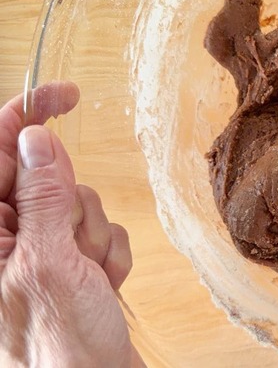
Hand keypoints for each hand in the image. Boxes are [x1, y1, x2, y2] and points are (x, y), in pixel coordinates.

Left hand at [0, 83, 138, 365]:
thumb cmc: (59, 349)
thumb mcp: (50, 264)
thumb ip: (42, 197)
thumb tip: (35, 137)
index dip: (25, 116)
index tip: (64, 94)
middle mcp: (4, 238)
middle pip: (45, 176)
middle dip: (73, 205)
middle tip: (75, 245)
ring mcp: (37, 250)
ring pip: (78, 202)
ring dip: (94, 236)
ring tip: (90, 276)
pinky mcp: (68, 263)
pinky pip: (99, 229)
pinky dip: (108, 254)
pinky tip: (100, 285)